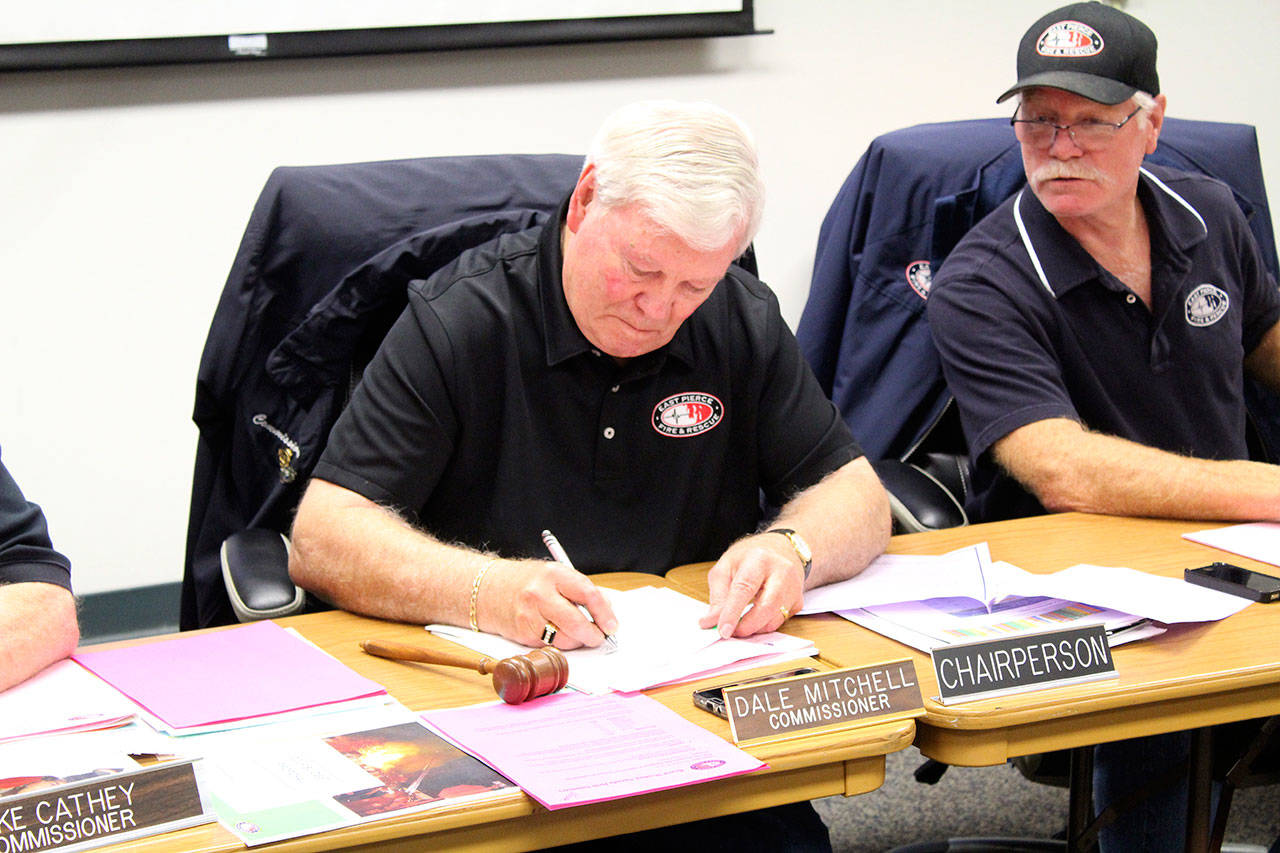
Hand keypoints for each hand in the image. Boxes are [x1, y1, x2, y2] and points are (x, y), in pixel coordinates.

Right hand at [479, 559, 618, 649]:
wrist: (488, 589)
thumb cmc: (527, 581)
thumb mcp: (555, 574)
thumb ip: (581, 590)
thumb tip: (607, 610)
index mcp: (553, 574)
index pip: (587, 594)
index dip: (604, 613)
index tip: (612, 625)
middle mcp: (539, 595)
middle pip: (577, 623)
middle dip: (594, 634)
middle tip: (599, 637)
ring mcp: (529, 616)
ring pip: (565, 639)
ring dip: (577, 641)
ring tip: (579, 634)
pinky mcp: (523, 635)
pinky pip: (551, 646)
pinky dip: (561, 644)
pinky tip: (559, 634)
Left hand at [698, 533, 805, 638]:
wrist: (780, 549)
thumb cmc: (749, 558)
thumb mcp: (726, 567)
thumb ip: (718, 595)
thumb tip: (711, 621)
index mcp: (758, 558)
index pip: (744, 588)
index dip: (732, 612)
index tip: (722, 630)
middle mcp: (781, 571)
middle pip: (766, 607)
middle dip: (746, 626)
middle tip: (730, 633)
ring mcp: (794, 587)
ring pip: (775, 618)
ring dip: (755, 628)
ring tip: (740, 625)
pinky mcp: (799, 600)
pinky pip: (781, 621)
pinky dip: (764, 625)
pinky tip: (755, 618)